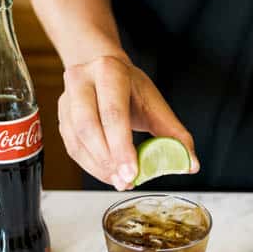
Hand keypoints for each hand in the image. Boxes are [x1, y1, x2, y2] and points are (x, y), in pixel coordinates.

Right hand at [58, 55, 199, 190]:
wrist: (103, 69)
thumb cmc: (131, 89)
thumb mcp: (156, 104)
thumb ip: (175, 134)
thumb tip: (191, 164)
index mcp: (109, 72)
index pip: (113, 113)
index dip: (121, 146)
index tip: (133, 172)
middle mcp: (81, 81)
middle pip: (89, 126)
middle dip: (108, 160)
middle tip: (127, 181)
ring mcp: (66, 99)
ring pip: (77, 139)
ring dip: (99, 167)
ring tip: (121, 181)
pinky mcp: (61, 117)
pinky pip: (72, 147)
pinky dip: (91, 166)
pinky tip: (108, 175)